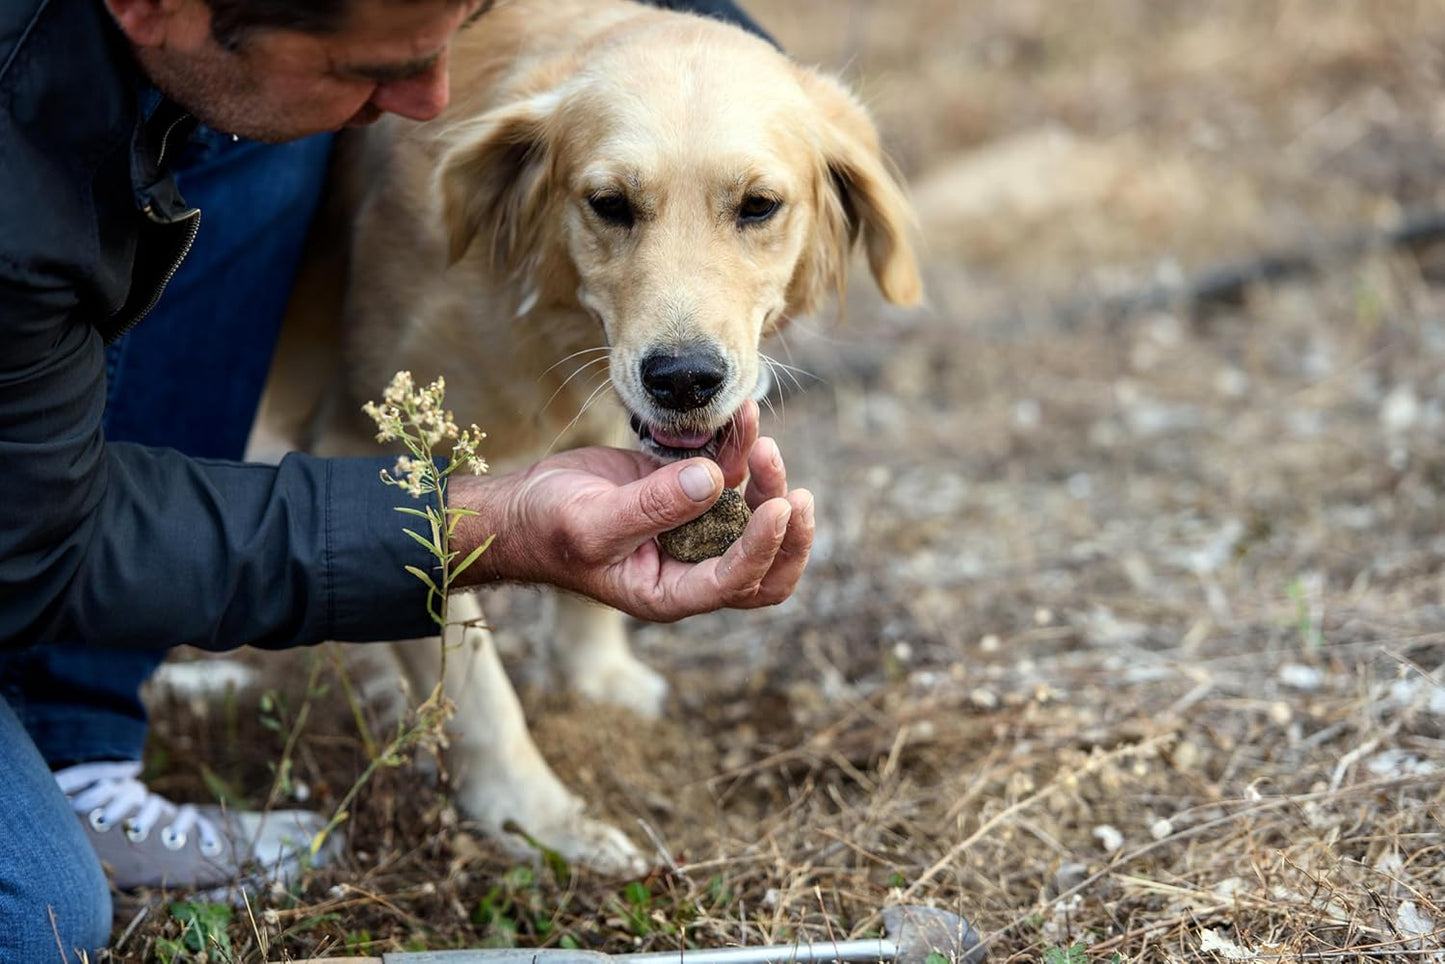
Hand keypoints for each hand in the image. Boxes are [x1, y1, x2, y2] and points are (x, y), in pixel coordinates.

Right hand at [450, 401, 813, 620]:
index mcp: (671, 592)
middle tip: (795, 492)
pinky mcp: (688, 490)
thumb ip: (652, 506)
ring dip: (767, 478)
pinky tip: (746, 412)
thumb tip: (713, 478)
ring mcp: (694, 527)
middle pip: (765, 564)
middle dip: (787, 531)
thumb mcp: (594, 522)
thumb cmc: (548, 527)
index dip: (764, 549)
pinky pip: (730, 471)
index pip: (736, 582)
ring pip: (754, 512)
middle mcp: (692, 565)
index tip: (778, 506)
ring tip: (759, 436)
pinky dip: (743, 445)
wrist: (523, 506)